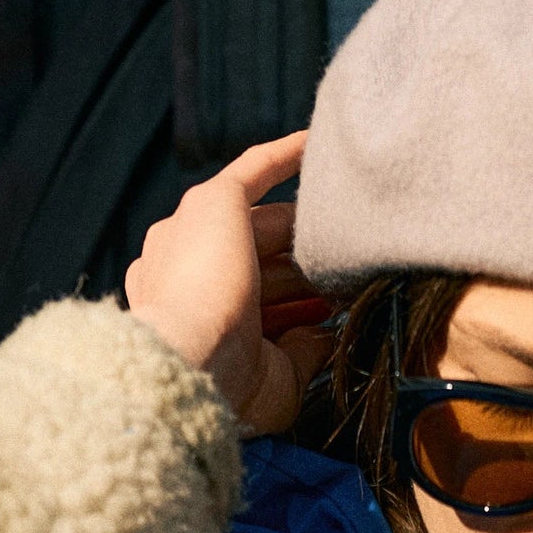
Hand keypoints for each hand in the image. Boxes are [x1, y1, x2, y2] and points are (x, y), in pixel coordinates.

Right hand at [124, 132, 334, 435]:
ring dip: (305, 229)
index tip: (326, 313)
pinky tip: (318, 147)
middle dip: (304, 269)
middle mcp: (180, 269)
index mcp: (185, 315)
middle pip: (260, 259)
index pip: (248, 300)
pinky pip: (253, 170)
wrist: (187, 360)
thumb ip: (299, 353)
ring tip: (351, 222)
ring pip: (262, 222)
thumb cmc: (222, 385)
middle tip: (352, 276)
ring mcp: (191, 231)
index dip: (290, 305)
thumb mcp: (273, 381)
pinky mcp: (212, 202)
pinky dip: (285, 157)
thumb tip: (323, 332)